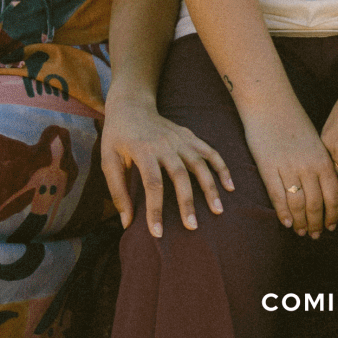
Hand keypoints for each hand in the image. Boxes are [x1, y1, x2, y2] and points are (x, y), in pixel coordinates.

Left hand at [100, 97, 234, 236]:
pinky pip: (210, 152)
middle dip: (187, 202)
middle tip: (192, 227)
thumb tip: (126, 223)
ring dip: (210, 187)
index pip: (152, 183)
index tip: (158, 233)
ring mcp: (180, 139)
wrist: (131, 104)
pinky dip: (221, 167)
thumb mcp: (108, 160)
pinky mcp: (189, 136)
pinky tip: (230, 186)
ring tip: (218, 210)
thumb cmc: (117, 136)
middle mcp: (165, 144)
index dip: (155, 209)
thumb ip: (117, 192)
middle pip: (180, 175)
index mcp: (143, 150)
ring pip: (200, 164)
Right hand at [241, 102, 337, 237]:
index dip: (334, 215)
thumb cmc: (293, 122)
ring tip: (301, 232)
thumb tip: (327, 188)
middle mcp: (309, 167)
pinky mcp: (268, 168)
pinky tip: (286, 223)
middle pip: (317, 205)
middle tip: (316, 235)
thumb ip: (321, 164)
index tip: (332, 226)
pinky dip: (283, 213)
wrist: (270, 104)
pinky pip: (278, 197)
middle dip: (318, 223)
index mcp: (323, 160)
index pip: (334, 196)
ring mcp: (288, 168)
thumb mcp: (315, 143)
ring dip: (301, 223)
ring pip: (298, 205)